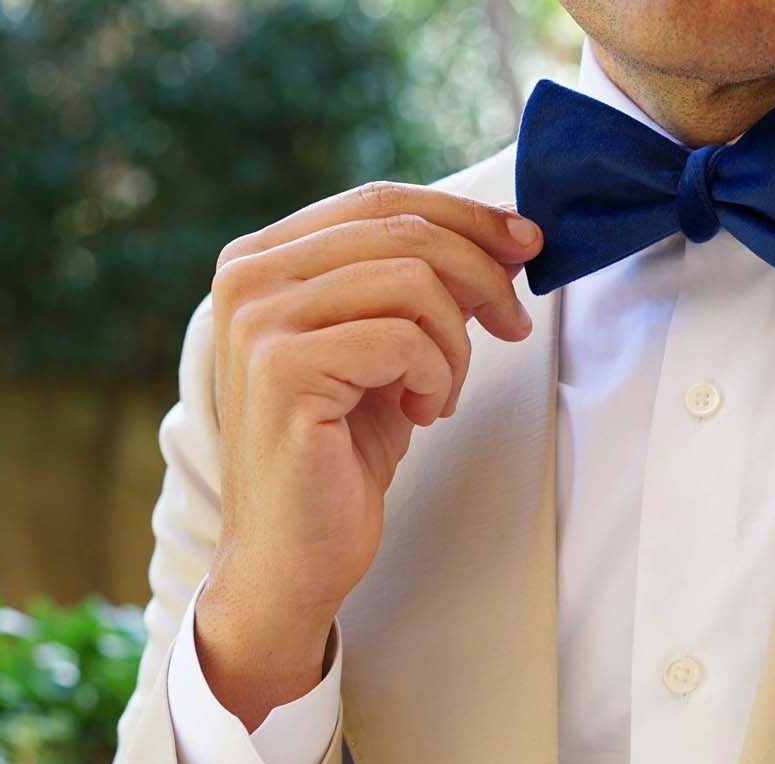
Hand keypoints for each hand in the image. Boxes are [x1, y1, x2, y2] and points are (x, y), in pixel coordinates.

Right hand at [194, 179, 541, 726]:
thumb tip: (504, 235)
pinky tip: (422, 413)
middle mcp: (248, 277)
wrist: (295, 551)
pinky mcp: (282, 369)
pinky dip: (436, 377)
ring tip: (442, 391)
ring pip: (412, 280)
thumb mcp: (387, 350)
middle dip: (483, 275)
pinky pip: (405, 339)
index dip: (465, 215)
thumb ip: (420, 286)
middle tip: (515, 327)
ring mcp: (257, 320)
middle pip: (403, 230)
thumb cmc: (343, 453)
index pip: (379, 201)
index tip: (527, 243)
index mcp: (263, 259)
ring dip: (456, 342)